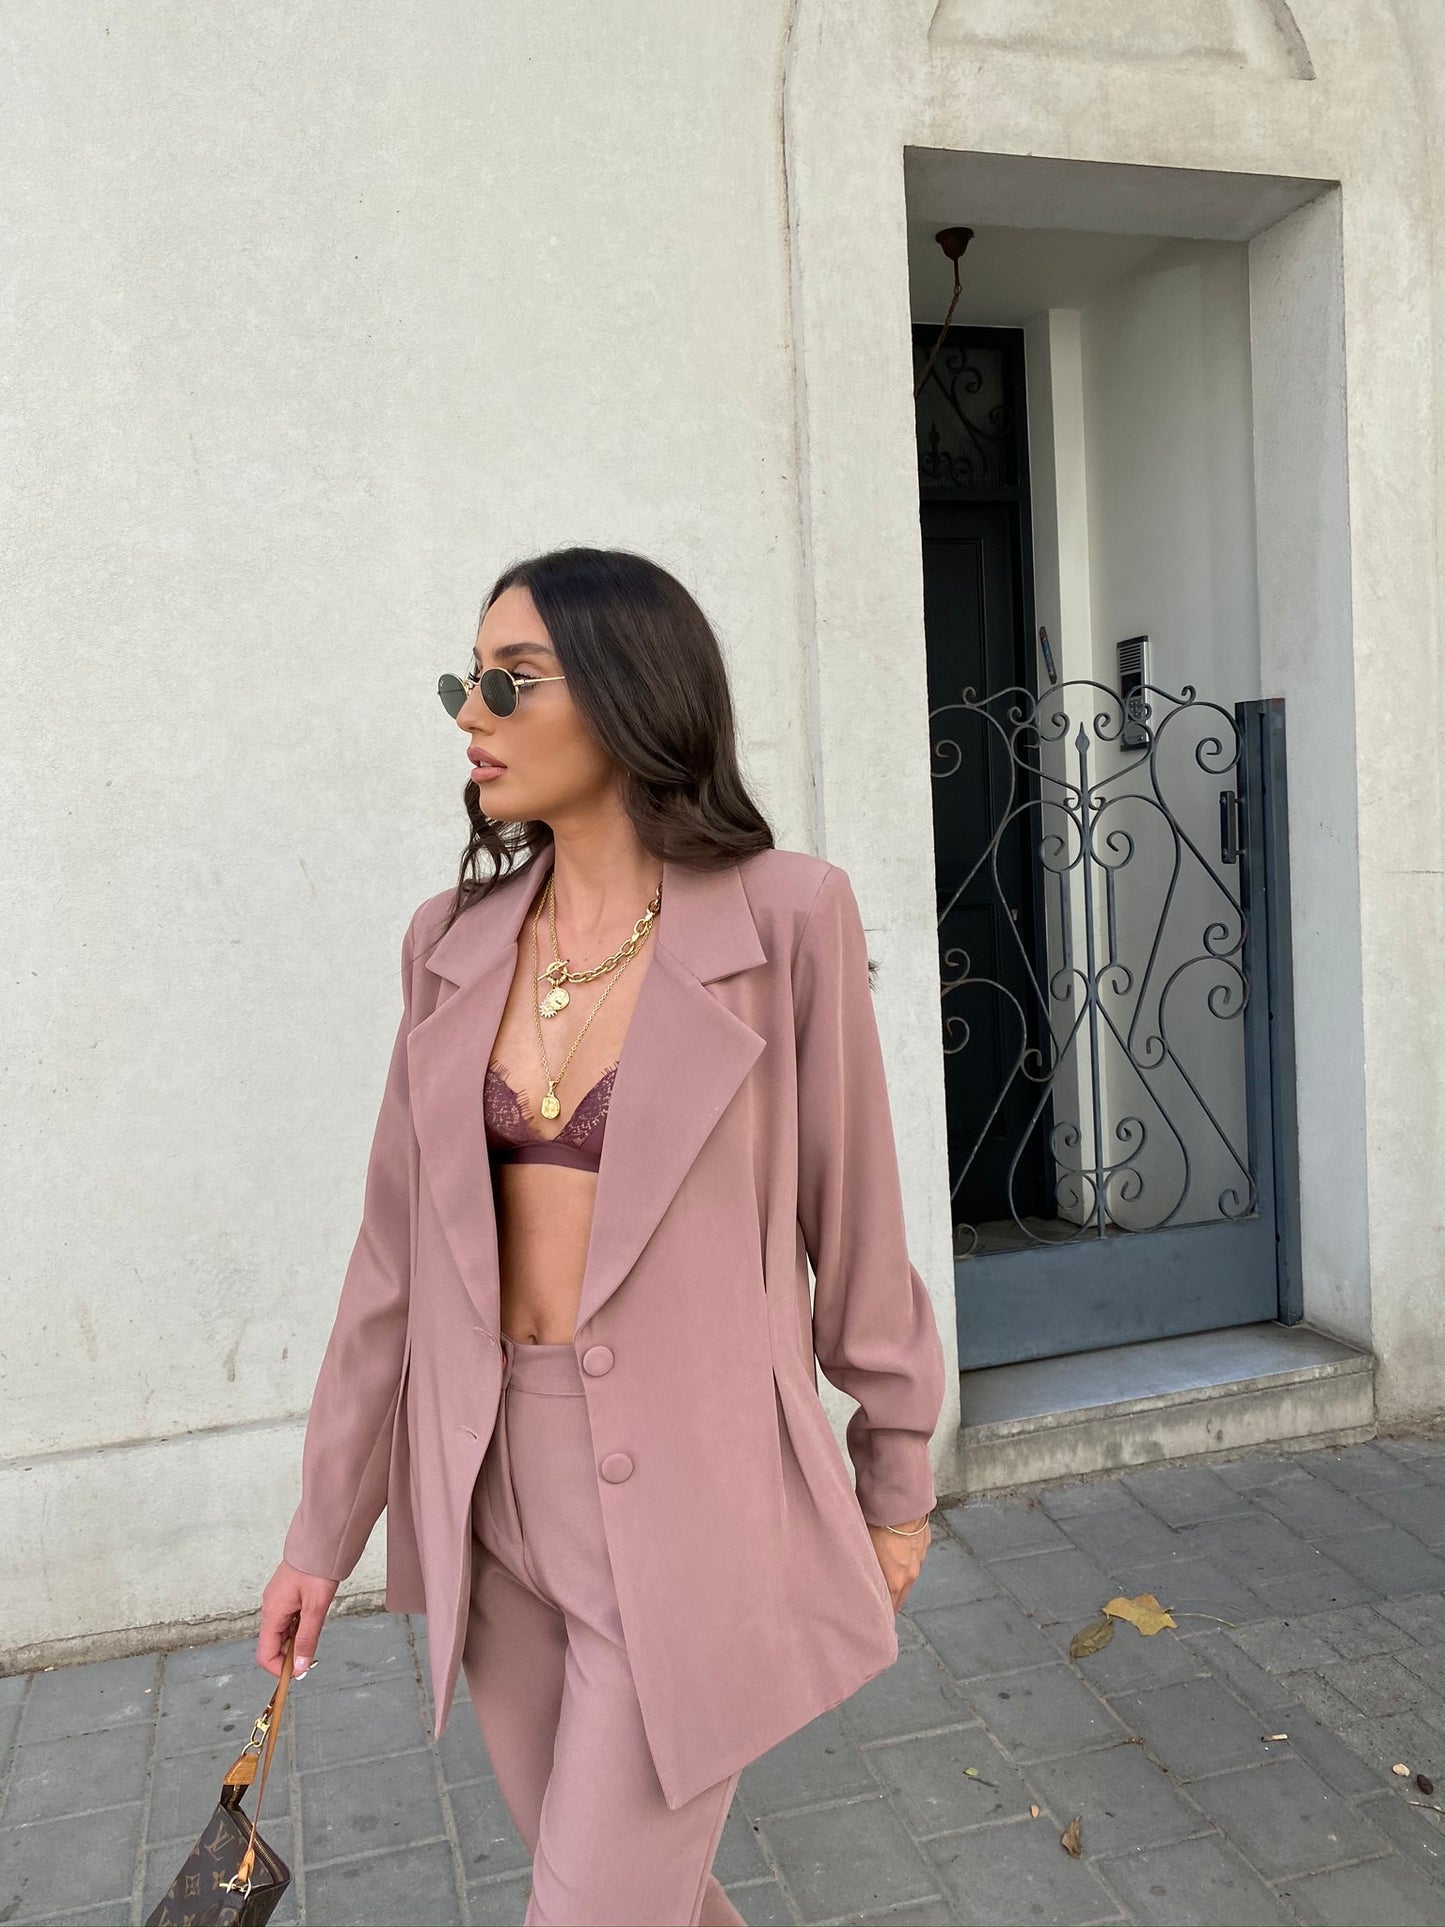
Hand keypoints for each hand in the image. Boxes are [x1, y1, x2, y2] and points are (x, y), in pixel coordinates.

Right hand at [257, 1559, 339, 1679]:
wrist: (322, 1539)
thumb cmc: (317, 1570)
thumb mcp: (315, 1608)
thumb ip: (306, 1639)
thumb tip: (298, 1669)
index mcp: (272, 1613)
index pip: (265, 1655)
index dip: (280, 1669)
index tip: (300, 1671)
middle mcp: (270, 1608)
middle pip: (273, 1645)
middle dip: (290, 1654)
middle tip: (314, 1649)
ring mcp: (277, 1601)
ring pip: (282, 1632)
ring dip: (296, 1639)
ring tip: (316, 1625)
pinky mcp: (286, 1595)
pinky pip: (288, 1619)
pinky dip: (299, 1625)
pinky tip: (313, 1616)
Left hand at [865, 1512, 931, 1610]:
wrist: (899, 1502)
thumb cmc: (876, 1527)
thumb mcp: (864, 1551)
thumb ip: (865, 1571)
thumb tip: (856, 1578)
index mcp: (895, 1582)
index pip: (890, 1607)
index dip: (881, 1612)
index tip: (874, 1616)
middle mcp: (911, 1574)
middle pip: (900, 1594)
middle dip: (890, 1599)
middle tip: (878, 1602)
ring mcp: (920, 1557)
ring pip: (907, 1574)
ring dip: (898, 1576)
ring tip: (885, 1573)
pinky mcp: (924, 1541)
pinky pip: (914, 1556)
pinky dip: (905, 1557)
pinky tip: (896, 1550)